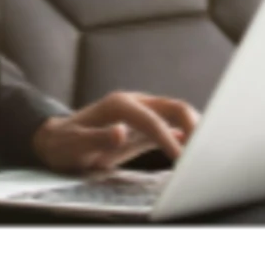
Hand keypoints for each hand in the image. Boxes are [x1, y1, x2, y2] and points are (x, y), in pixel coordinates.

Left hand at [31, 92, 200, 173]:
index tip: (182, 160)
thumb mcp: (75, 145)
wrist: (56, 141)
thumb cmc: (64, 144)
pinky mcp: (144, 127)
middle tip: (205, 149)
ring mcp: (141, 114)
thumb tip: (121, 132)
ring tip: (207, 150)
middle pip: (173, 107)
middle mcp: (134, 104)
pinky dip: (185, 136)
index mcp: (119, 105)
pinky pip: (170, 128)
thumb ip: (97, 138)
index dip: (168, 139)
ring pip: (176, 114)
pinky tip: (196, 149)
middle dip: (192, 124)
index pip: (152, 120)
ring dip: (194, 128)